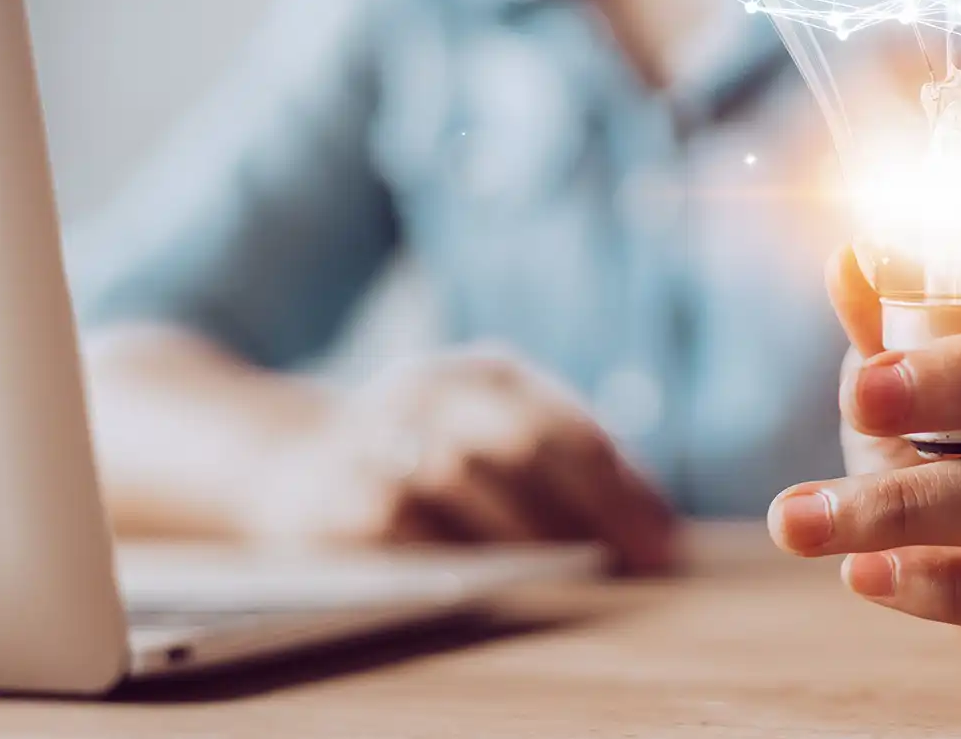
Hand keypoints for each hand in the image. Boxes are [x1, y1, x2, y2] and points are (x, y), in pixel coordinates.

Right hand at [247, 348, 677, 570]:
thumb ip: (568, 470)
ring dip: (520, 538)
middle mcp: (433, 390)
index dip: (623, 493)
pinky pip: (399, 525)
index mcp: (489, 375)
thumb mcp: (497, 438)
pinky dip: (445, 556)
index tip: (663, 549)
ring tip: (566, 581)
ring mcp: (379, 434)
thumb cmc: (432, 460)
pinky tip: (481, 585)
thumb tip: (658, 533)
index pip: (572, 429)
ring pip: (461, 478)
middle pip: (523, 442)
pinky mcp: (334, 490)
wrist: (297, 461)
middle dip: (586, 513)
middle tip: (626, 569)